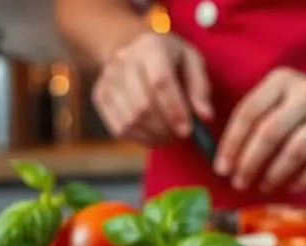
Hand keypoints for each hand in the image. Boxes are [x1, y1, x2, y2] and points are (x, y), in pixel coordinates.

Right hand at [92, 32, 211, 145]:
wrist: (133, 48)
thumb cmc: (170, 59)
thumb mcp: (192, 62)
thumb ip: (200, 88)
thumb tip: (205, 117)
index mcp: (150, 47)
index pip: (159, 81)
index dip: (174, 109)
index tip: (187, 130)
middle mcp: (124, 60)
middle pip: (142, 104)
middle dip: (164, 127)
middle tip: (180, 136)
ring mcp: (108, 78)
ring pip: (129, 120)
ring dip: (153, 136)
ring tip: (169, 136)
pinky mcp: (100, 96)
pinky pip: (119, 128)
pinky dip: (139, 139)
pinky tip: (153, 135)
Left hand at [215, 68, 305, 193]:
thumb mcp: (284, 99)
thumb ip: (258, 119)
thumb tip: (227, 159)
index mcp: (283, 80)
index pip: (249, 111)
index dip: (231, 143)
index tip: (222, 168)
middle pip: (269, 132)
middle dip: (249, 162)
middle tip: (239, 182)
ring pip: (295, 151)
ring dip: (274, 174)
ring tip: (264, 185)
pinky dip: (303, 180)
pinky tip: (291, 186)